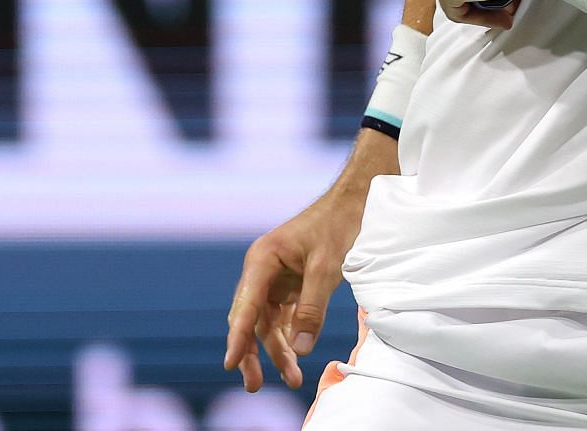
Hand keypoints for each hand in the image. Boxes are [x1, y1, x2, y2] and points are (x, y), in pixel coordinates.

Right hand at [222, 190, 363, 391]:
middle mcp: (262, 271)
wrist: (356, 202)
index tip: (230, 363)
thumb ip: (312, 308)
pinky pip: (284, 317)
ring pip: (267, 323)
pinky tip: (295, 358)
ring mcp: (275, 279)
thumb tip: (299, 349)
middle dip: (253, 353)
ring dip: (276, 350)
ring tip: (292, 379)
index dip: (237, 338)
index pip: (245, 306)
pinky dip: (289, 337)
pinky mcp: (291, 285)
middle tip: (254, 385)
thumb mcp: (327, 267)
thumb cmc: (339, 225)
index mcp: (262, 260)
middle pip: (250, 320)